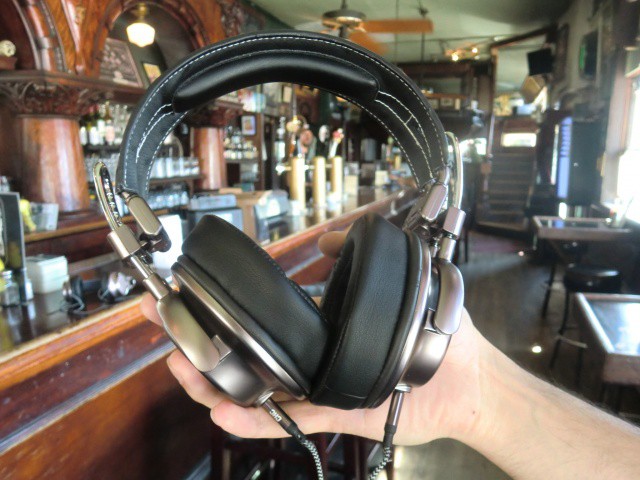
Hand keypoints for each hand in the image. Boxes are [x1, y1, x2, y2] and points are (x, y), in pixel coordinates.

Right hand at [140, 229, 488, 444]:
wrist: (470, 377)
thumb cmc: (437, 332)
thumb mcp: (397, 284)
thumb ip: (360, 261)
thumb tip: (328, 241)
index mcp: (321, 334)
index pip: (264, 325)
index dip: (225, 314)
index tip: (192, 297)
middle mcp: (313, 362)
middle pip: (247, 357)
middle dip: (201, 341)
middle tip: (165, 324)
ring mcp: (321, 390)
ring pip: (256, 392)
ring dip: (214, 381)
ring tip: (181, 365)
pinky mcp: (336, 413)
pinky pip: (289, 420)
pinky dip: (254, 418)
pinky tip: (222, 409)